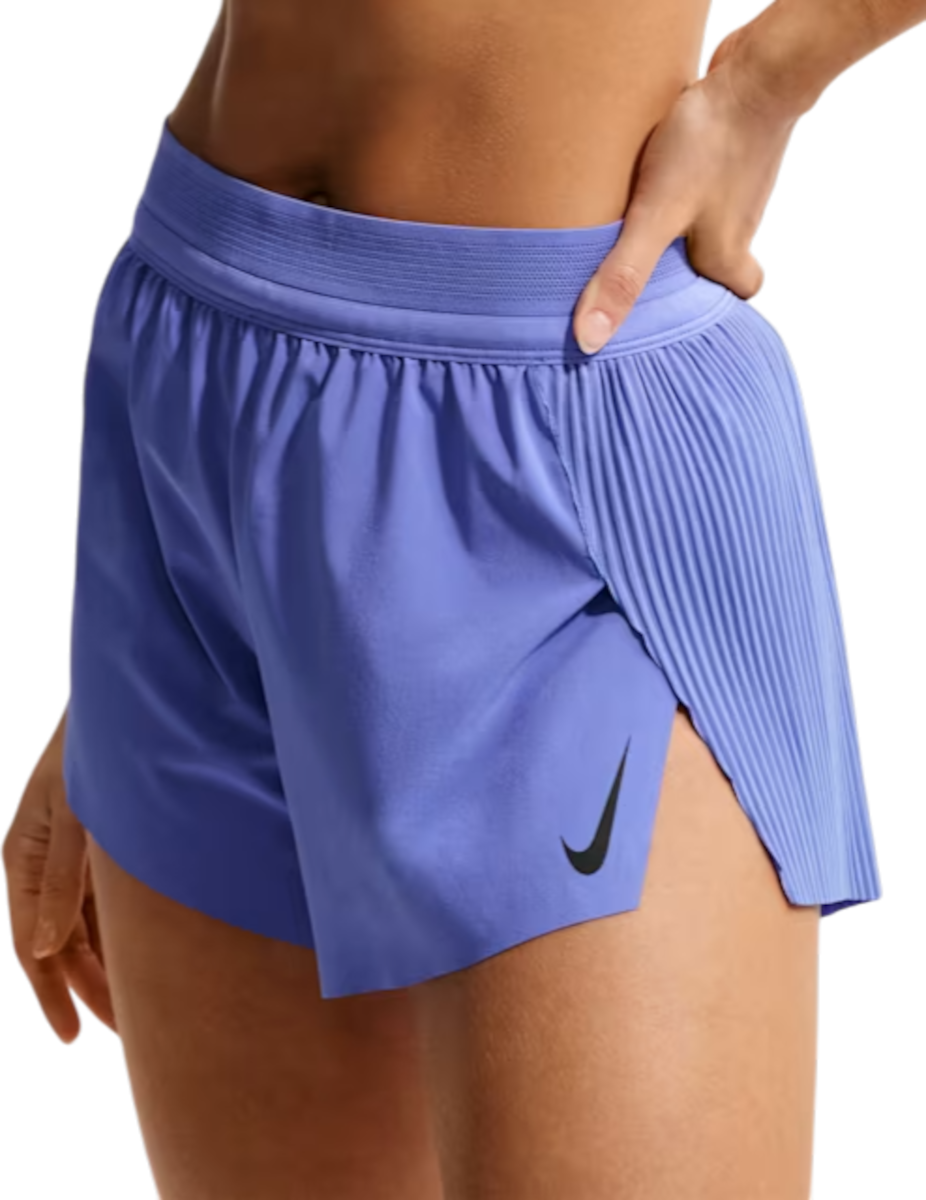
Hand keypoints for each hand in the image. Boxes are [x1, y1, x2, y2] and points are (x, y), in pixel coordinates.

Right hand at [2, 708, 116, 1045]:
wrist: (123, 705)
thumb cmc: (92, 756)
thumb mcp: (74, 819)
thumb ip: (61, 882)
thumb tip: (42, 950)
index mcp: (23, 860)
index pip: (31, 946)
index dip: (50, 992)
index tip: (70, 1034)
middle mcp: (41, 863)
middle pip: (57, 943)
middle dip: (85, 987)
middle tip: (120, 1030)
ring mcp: (69, 854)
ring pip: (82, 926)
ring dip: (104, 964)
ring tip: (133, 1005)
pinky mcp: (97, 845)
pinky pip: (102, 903)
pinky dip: (118, 932)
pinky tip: (141, 954)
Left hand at [573, 21, 802, 353]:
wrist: (756, 68)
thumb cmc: (708, 144)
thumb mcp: (654, 218)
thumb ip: (623, 277)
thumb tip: (591, 339)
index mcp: (728, 257)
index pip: (736, 295)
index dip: (709, 303)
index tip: (678, 304)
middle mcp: (742, 226)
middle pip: (720, 259)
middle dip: (687, 263)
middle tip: (651, 260)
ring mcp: (743, 185)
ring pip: (712, 218)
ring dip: (682, 220)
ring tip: (643, 216)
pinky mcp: (734, 147)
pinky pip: (708, 178)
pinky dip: (687, 181)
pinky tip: (659, 170)